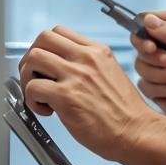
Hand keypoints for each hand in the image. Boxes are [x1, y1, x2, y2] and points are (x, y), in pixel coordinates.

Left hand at [18, 26, 156, 162]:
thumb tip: (62, 70)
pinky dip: (32, 100)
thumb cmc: (126, 113)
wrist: (137, 132)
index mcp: (98, 51)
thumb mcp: (111, 74)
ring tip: (40, 95)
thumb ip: (89, 67)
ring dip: (28, 77)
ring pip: (33, 58)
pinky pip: (32, 87)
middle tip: (36, 77)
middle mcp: (86, 59)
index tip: (46, 64)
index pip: (60, 32)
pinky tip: (46, 110)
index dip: (47, 48)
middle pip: (42, 39)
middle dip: (32, 58)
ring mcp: (76, 76)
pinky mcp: (66, 96)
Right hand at [130, 10, 165, 140]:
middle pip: (144, 40)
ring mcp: (163, 69)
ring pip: (141, 63)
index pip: (163, 18)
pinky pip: (143, 83)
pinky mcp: (157, 87)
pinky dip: (159, 89)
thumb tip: (149, 19)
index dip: (149, 20)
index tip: (142, 28)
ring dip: (160, 74)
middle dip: (151, 52)